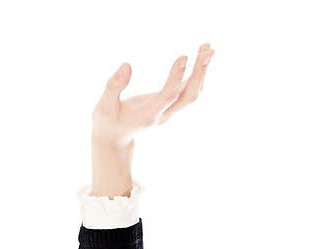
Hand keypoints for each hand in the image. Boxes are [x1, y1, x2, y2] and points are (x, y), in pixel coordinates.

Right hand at [90, 45, 215, 149]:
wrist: (115, 138)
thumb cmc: (108, 121)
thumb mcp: (104, 106)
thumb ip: (114, 86)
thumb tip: (127, 65)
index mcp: (148, 115)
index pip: (168, 96)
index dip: (176, 78)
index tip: (183, 57)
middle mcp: (163, 114)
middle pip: (188, 97)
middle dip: (198, 74)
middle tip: (205, 50)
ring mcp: (169, 110)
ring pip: (192, 94)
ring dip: (202, 71)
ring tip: (208, 47)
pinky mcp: (170, 103)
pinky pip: (189, 89)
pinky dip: (198, 72)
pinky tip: (204, 54)